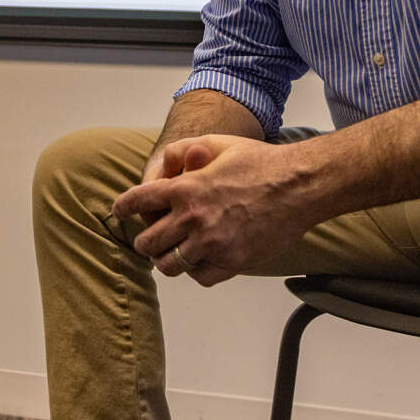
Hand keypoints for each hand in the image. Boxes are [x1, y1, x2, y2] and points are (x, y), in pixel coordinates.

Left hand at [113, 135, 317, 285]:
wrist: (299, 186)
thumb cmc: (261, 162)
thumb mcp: (218, 143)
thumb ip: (186, 149)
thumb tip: (165, 161)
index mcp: (186, 188)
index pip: (137, 202)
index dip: (123, 207)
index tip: (120, 211)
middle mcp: (193, 218)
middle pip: (147, 242)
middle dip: (145, 240)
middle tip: (149, 238)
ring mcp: (212, 243)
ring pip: (169, 265)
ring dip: (167, 259)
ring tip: (172, 253)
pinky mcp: (232, 262)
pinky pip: (199, 277)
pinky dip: (196, 271)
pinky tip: (201, 260)